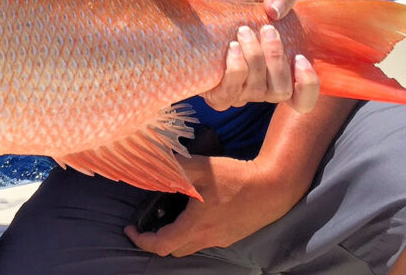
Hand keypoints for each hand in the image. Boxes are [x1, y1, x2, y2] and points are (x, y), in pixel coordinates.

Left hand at [124, 154, 298, 255]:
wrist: (274, 188)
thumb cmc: (238, 178)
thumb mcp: (203, 167)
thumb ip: (175, 164)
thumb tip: (153, 157)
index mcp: (196, 226)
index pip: (161, 245)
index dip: (141, 240)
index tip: (130, 229)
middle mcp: (207, 238)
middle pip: (174, 249)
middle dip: (156, 239)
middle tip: (146, 222)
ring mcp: (221, 239)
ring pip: (190, 245)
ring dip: (175, 234)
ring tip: (167, 213)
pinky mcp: (232, 235)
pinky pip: (205, 239)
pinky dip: (192, 230)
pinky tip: (194, 209)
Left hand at [203, 0, 318, 113]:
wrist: (208, 8)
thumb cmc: (242, 5)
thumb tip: (275, 11)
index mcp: (279, 72)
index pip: (303, 100)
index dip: (308, 86)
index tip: (300, 58)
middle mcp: (262, 88)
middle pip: (280, 91)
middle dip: (275, 58)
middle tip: (266, 29)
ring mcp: (239, 93)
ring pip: (257, 92)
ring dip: (254, 60)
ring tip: (244, 31)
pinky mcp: (216, 93)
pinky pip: (228, 97)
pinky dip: (234, 72)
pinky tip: (233, 49)